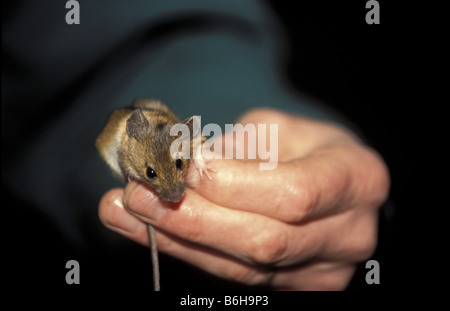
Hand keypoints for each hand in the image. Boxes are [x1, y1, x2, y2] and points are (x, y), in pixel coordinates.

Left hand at [99, 108, 389, 289]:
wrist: (340, 184)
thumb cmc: (312, 147)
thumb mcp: (284, 129)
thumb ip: (239, 149)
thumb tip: (179, 165)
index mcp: (356, 180)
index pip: (291, 194)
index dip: (228, 184)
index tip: (175, 165)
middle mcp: (347, 234)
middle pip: (263, 241)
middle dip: (190, 218)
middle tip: (134, 193)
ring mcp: (322, 270)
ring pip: (241, 268)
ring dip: (176, 240)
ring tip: (123, 214)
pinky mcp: (294, 286)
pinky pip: (234, 279)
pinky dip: (188, 254)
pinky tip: (149, 233)